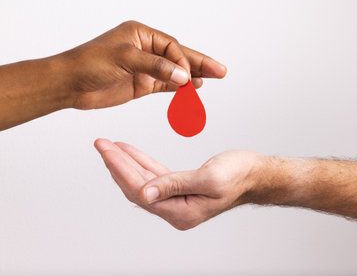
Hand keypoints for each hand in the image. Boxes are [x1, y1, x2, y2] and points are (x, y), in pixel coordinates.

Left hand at [56, 20, 226, 108]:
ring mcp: (143, 68)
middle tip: (221, 71)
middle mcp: (144, 49)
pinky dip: (178, 87)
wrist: (69, 84)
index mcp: (140, 35)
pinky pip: (164, 84)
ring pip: (174, 71)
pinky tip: (191, 88)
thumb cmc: (89, 64)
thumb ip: (155, 67)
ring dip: (192, 76)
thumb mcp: (123, 59)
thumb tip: (183, 75)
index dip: (183, 60)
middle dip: (199, 63)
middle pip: (178, 56)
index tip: (188, 75)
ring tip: (212, 79)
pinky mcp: (140, 84)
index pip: (171, 46)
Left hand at [94, 139, 292, 229]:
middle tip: (100, 145)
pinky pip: (154, 175)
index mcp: (181, 212)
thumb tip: (145, 193)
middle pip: (137, 187)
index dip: (121, 170)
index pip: (141, 191)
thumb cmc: (240, 175)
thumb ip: (175, 185)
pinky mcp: (180, 189)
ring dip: (125, 163)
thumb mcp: (209, 178)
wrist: (256, 174)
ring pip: (142, 181)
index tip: (106, 151)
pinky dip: (141, 162)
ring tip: (108, 146)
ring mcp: (176, 200)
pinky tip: (129, 151)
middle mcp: (175, 210)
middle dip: (117, 165)